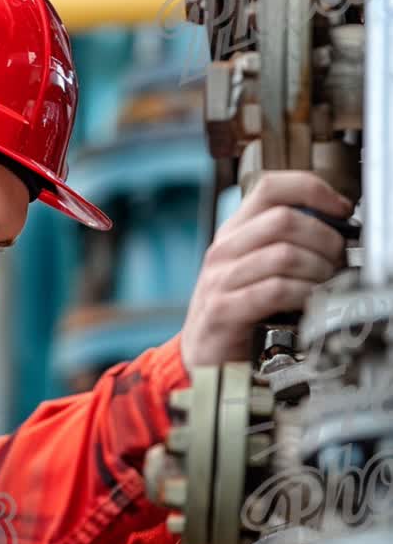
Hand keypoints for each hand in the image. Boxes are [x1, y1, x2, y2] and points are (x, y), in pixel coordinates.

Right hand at [180, 171, 352, 372]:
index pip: (270, 187)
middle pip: (283, 219)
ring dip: (318, 270)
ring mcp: (220, 280)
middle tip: (338, 258)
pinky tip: (309, 302)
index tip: (340, 210)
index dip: (312, 190)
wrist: (202, 356)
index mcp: (232, 233)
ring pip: (284, 254)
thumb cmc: (235, 312)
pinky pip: (275, 290)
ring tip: (325, 284)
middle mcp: (223, 251)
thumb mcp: (254, 269)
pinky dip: (302, 294)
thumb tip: (335, 230)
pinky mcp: (224, 310)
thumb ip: (283, 244)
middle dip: (324, 238)